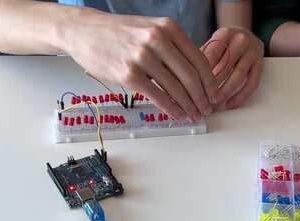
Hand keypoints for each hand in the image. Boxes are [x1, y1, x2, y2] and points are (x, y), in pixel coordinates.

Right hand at [64, 10, 223, 120]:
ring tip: (193, 114)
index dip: (210, 81)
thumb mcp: (151, 28)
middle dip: (202, 97)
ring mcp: (142, 57)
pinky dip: (170, 109)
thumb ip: (173, 45)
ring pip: (175, 88)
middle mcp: (157, 40)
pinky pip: (157, 96)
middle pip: (191, 76)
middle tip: (206, 109)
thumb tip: (195, 72)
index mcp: (168, 28)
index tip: (214, 94)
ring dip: (187, 106)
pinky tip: (177, 114)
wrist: (84, 31)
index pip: (199, 59)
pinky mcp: (129, 75)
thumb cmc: (119, 32)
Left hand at [201, 26, 263, 108]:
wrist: (246, 34)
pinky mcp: (260, 64)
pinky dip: (240, 96)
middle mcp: (241, 41)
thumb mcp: (212, 43)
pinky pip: (252, 83)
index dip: (201, 75)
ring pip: (238, 76)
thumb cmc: (225, 43)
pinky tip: (230, 104)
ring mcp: (252, 52)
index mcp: (224, 34)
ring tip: (214, 105)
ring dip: (225, 93)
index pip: (211, 56)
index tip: (193, 90)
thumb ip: (201, 57)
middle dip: (212, 87)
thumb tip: (185, 79)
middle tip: (202, 101)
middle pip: (224, 67)